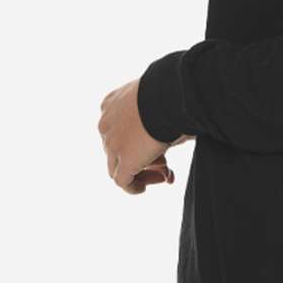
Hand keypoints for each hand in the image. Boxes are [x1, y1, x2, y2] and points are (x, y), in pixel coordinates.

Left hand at [98, 77, 192, 194]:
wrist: (167, 97)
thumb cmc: (169, 93)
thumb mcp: (158, 102)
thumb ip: (158, 118)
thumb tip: (176, 134)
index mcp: (112, 104)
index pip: (120, 129)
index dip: (138, 140)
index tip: (158, 145)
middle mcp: (107, 124)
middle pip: (119, 149)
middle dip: (142, 157)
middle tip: (165, 163)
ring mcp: (112, 144)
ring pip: (118, 166)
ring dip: (140, 172)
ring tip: (162, 175)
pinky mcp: (123, 161)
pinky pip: (122, 181)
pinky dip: (133, 187)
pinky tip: (144, 188)